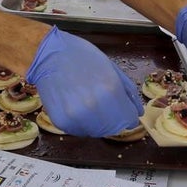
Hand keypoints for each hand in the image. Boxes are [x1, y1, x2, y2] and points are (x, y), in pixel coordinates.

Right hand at [26, 26, 142, 136]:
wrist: (49, 54)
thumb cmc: (82, 56)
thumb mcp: (111, 68)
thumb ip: (127, 91)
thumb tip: (137, 113)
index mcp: (110, 90)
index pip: (128, 119)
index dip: (127, 115)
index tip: (122, 111)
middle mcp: (94, 106)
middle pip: (113, 128)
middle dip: (112, 120)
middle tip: (103, 105)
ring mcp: (76, 115)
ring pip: (95, 132)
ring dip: (96, 123)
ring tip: (88, 105)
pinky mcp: (61, 121)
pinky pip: (78, 131)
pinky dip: (80, 124)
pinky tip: (75, 108)